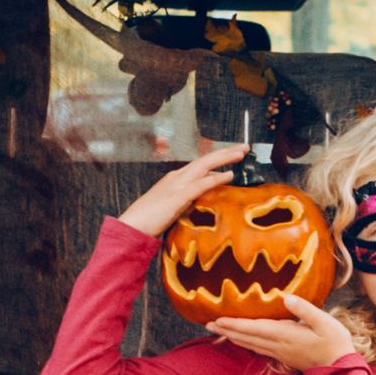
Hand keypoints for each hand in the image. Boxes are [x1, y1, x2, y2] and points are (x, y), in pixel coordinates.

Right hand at [117, 144, 247, 237]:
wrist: (132, 226)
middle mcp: (176, 177)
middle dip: (225, 152)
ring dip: (224, 158)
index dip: (217, 160)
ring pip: (204, 165)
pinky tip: (229, 175)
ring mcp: (177, 185)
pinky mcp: (177, 196)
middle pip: (205, 160)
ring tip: (240, 153)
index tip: (232, 157)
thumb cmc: (149, 220)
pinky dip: (216, 178)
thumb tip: (200, 201)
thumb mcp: (172, 207)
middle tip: (243, 147)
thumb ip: (186, 202)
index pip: (200, 165)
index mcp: (175, 179)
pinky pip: (201, 184)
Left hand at [206, 294, 355, 371]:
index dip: (234, 324)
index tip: (217, 319)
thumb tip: (286, 297)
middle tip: (207, 324)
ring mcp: (280, 353)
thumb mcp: (325, 322)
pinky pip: (258, 349)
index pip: (254, 328)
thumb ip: (305, 309)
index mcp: (286, 334)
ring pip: (250, 344)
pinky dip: (245, 344)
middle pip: (247, 337)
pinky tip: (241, 341)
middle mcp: (278, 345)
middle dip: (226, 330)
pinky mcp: (283, 357)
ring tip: (218, 331)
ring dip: (233, 337)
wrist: (339, 369)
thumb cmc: (335, 343)